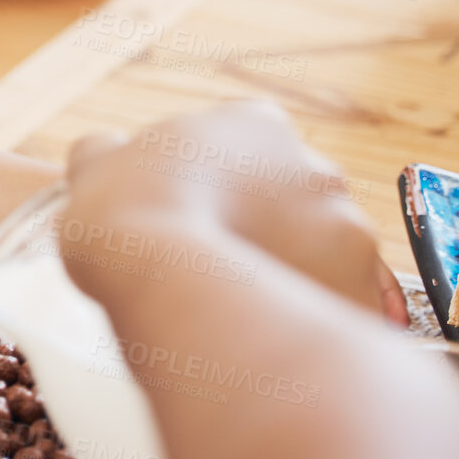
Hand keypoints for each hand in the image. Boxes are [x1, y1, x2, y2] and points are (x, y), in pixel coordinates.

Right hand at [64, 100, 407, 324]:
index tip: (200, 217)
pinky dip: (319, 317)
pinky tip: (277, 333)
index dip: (222, 186)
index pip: (251, 148)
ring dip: (295, 274)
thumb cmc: (127, 213)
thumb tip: (105, 155)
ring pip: (326, 252)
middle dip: (266, 232)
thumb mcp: (97, 168)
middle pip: (293, 200)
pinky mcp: (361, 282)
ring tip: (246, 312)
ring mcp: (345, 221)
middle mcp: (312, 163)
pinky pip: (348, 303)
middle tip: (220, 269)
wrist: (163, 270)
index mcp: (253, 124)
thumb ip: (107, 155)